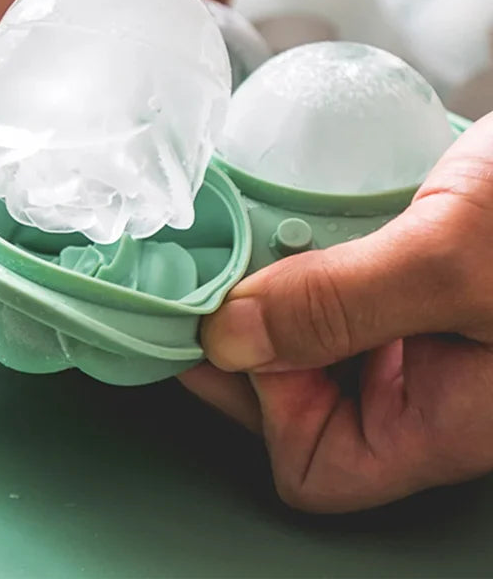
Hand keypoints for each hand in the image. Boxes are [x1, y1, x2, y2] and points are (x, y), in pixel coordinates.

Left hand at [181, 112, 492, 511]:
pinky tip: (289, 209)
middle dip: (249, 331)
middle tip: (217, 263)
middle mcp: (431, 382)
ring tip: (249, 228)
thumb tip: (226, 339)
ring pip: (314, 331)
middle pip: (300, 393)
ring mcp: (423, 326)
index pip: (315, 462)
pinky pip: (340, 281)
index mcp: (449, 417)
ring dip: (271, 283)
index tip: (218, 326)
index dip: (256, 406)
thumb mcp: (455, 256)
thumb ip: (339, 305)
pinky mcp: (420, 273)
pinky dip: (304, 249)